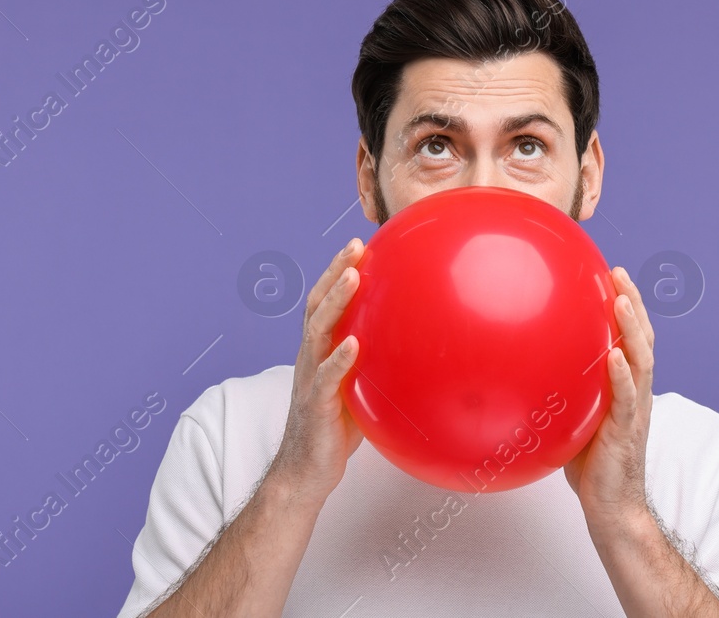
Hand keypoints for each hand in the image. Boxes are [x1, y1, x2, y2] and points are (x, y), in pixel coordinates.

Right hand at [267, 237, 366, 504]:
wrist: (304, 473)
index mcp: (317, 353)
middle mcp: (309, 359)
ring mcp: (309, 380)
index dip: (336, 272)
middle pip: (317, 305)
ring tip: (354, 277)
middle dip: (335, 272)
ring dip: (336, 302)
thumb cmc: (334, 432)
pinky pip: (326, 378)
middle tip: (356, 246)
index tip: (358, 245)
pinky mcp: (315, 405)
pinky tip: (355, 343)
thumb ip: (371, 367)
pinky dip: (339, 358)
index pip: (324, 303)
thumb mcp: (354, 391)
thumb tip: (413, 350)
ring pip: (318, 331)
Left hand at [564, 266, 655, 529]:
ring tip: (622, 300)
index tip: (612, 275)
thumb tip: (517, 368)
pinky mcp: (626, 430)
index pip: (630, 337)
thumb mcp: (572, 416)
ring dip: (632, 329)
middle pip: (642, 338)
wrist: (612, 506)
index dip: (626, 306)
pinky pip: (627, 398)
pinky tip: (613, 355)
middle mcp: (636, 391)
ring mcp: (635, 409)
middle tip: (619, 272)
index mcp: (626, 385)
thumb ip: (560, 390)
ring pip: (641, 360)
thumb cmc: (590, 464)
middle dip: (633, 303)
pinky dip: (621, 375)